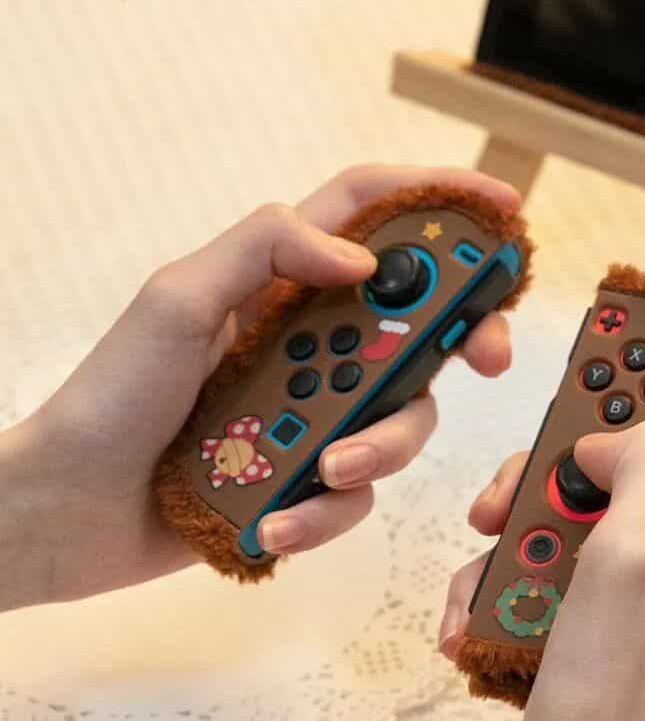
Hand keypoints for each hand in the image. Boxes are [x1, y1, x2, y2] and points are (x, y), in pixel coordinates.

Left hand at [0, 164, 520, 612]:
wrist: (63, 512)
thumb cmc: (111, 392)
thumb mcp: (178, 298)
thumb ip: (267, 249)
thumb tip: (366, 263)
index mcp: (283, 281)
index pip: (373, 215)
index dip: (442, 198)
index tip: (505, 207)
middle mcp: (313, 339)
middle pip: (419, 320)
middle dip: (464, 335)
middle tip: (486, 358)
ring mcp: (314, 410)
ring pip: (400, 415)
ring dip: (380, 445)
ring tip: (324, 469)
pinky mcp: (306, 477)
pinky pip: (354, 491)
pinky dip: (326, 510)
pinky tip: (279, 522)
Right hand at [439, 268, 644, 720]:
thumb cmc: (615, 704)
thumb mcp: (632, 556)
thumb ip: (640, 463)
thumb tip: (613, 440)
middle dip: (586, 431)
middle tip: (545, 441)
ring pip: (591, 489)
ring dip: (531, 504)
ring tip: (492, 546)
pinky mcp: (607, 605)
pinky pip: (560, 546)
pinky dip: (515, 561)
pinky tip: (482, 605)